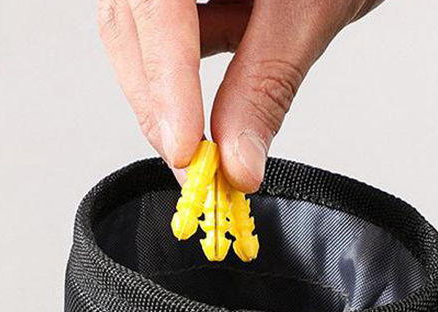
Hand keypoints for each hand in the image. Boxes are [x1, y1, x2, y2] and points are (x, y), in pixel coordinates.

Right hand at [98, 0, 383, 191]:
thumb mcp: (308, 11)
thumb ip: (266, 86)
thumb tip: (237, 162)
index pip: (153, 7)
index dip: (164, 81)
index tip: (184, 149)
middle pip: (129, 24)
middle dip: (160, 104)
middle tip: (193, 169)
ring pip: (138, 31)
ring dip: (171, 95)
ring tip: (205, 147)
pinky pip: (167, 28)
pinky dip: (188, 72)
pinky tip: (216, 102)